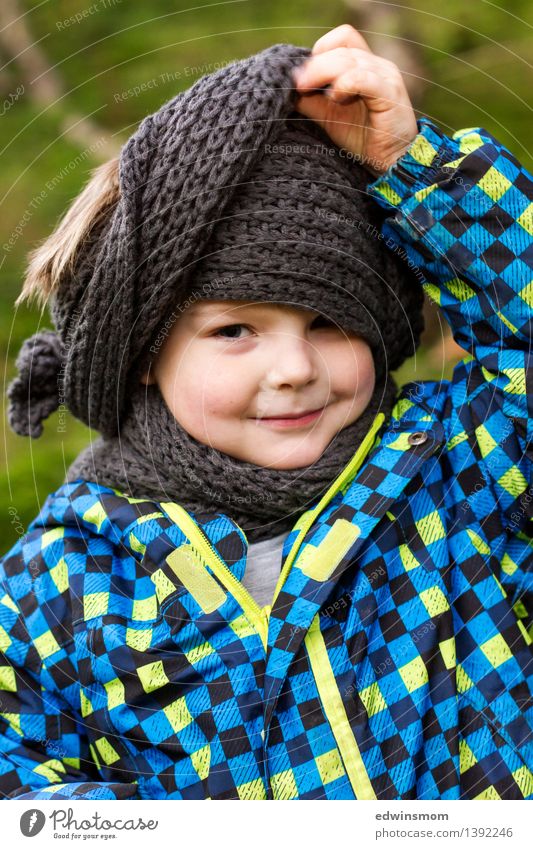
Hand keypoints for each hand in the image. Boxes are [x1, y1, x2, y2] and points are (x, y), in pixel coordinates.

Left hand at [292, 24, 418, 176]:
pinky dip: (344, 84)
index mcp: (366, 65)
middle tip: (296, 84)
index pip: (343, 38)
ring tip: (307, 90)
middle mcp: (378, 65)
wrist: (391, 162)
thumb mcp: (330, 116)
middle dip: (314, 65)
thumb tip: (285, 90)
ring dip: (322, 73)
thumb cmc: (363, 137)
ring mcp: (386, 76)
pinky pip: (363, 78)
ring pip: (349, 59)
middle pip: (342, 48)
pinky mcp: (390, 93)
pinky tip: (335, 98)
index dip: (321, 50)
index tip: (303, 75)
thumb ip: (311, 101)